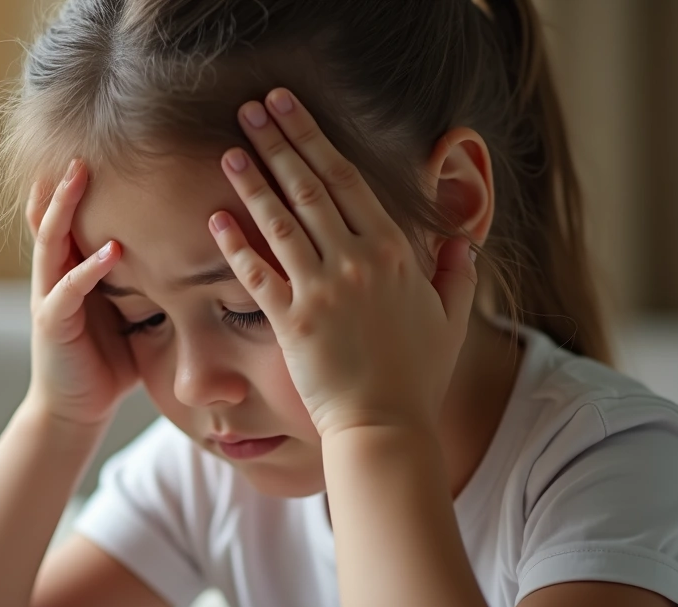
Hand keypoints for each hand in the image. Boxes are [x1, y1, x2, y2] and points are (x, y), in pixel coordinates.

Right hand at [23, 159, 137, 431]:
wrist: (77, 408)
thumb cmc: (109, 357)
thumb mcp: (133, 308)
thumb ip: (149, 276)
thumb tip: (200, 247)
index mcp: (72, 265)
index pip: (74, 212)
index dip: (81, 179)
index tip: (104, 140)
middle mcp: (54, 273)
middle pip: (54, 213)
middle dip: (65, 177)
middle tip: (84, 139)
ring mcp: (49, 296)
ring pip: (51, 241)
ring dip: (64, 206)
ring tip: (78, 174)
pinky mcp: (51, 324)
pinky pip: (68, 291)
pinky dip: (88, 269)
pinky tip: (110, 251)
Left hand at [208, 89, 478, 438]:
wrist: (386, 427)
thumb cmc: (418, 377)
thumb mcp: (451, 320)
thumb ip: (456, 275)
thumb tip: (462, 244)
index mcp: (394, 252)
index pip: (349, 180)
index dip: (315, 139)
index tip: (291, 110)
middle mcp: (357, 261)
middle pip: (311, 187)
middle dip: (279, 142)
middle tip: (252, 108)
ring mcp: (322, 290)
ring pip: (281, 222)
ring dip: (253, 181)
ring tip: (228, 150)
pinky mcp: (292, 322)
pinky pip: (257, 275)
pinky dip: (235, 245)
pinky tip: (215, 218)